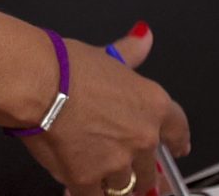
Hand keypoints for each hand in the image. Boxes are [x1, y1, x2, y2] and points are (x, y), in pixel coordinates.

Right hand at [17, 23, 190, 195]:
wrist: (39, 85)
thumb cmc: (68, 67)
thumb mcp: (107, 55)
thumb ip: (130, 52)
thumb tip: (144, 38)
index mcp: (152, 105)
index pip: (178, 130)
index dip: (179, 141)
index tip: (179, 148)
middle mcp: (142, 137)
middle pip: (151, 168)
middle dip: (141, 170)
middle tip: (129, 168)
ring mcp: (117, 163)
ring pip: (125, 187)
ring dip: (115, 184)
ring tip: (102, 176)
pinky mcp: (88, 181)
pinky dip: (89, 192)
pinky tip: (81, 185)